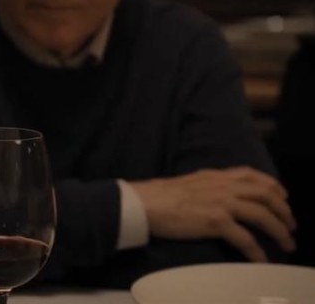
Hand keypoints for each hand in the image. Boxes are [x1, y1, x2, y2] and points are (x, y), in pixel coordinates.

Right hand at [130, 166, 296, 261]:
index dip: (273, 185)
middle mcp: (223, 186)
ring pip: (262, 215)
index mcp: (216, 175)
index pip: (252, 175)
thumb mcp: (190, 182)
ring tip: (287, 243)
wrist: (144, 202)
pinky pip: (245, 238)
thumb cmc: (160, 195)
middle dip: (284, 210)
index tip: (282, 196)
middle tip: (290, 225)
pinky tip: (262, 260)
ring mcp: (221, 203)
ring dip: (279, 231)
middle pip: (266, 195)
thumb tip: (220, 194)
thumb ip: (209, 185)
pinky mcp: (216, 221)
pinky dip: (257, 251)